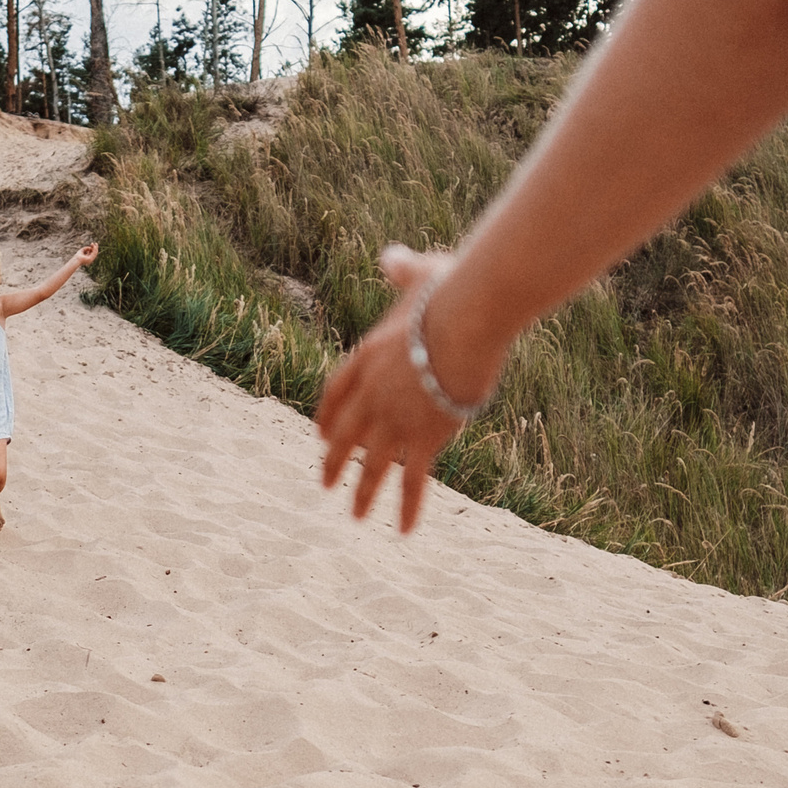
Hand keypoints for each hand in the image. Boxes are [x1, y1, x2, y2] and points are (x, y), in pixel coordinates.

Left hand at [74, 242, 98, 265]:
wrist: (76, 259)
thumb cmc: (78, 256)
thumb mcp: (82, 250)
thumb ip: (86, 248)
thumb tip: (90, 247)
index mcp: (88, 258)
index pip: (92, 253)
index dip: (92, 248)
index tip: (92, 243)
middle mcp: (90, 259)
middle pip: (94, 253)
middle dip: (95, 248)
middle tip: (96, 243)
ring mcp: (91, 259)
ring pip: (95, 253)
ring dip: (96, 248)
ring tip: (96, 244)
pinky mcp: (90, 259)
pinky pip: (94, 253)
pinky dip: (94, 250)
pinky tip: (94, 246)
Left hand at [316, 246, 500, 532]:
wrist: (467, 317)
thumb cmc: (449, 291)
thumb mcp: (419, 274)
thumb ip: (400, 269)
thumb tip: (391, 256)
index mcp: (364, 357)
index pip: (335, 394)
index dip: (328, 417)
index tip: (321, 434)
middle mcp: (369, 395)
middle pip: (344, 435)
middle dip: (334, 461)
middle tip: (325, 483)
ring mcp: (393, 420)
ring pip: (371, 466)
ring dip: (362, 493)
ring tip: (354, 516)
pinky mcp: (422, 439)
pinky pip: (411, 481)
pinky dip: (407, 507)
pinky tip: (402, 531)